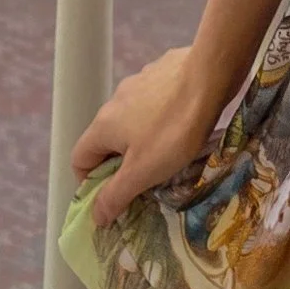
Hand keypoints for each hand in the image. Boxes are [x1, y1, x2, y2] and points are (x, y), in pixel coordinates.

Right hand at [72, 47, 216, 228]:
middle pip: (107, 141)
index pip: (79, 159)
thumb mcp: (143, 172)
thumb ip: (115, 195)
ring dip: (143, 141)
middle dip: (123, 164)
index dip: (91, 183)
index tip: (116, 196)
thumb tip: (95, 216)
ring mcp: (139, 82)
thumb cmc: (174, 129)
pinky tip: (185, 124)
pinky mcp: (162, 72)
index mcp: (103, 125)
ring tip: (171, 154)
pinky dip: (162, 118)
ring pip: (132, 121)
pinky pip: (154, 102)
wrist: (211, 76)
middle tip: (149, 180)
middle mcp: (115, 101)